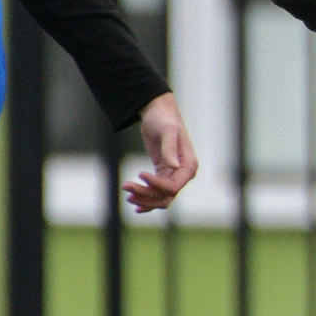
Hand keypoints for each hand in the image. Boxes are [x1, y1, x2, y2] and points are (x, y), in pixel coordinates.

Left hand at [125, 92, 197, 212]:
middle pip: (166, 196)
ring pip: (161, 198)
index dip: (156, 185)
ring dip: (144, 199)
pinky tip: (135, 202)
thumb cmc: (164, 119)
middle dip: (146, 195)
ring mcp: (174, 175)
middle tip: (126, 185)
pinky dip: (146, 200)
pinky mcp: (164, 174)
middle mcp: (184, 173)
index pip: (173, 187)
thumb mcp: (167, 131)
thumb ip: (170, 148)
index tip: (140, 173)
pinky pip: (157, 193)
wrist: (158, 113)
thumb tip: (174, 166)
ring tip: (127, 193)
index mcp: (189, 165)